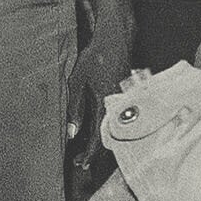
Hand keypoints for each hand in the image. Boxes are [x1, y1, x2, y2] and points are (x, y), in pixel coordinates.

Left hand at [66, 28, 129, 193]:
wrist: (116, 38)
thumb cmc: (95, 56)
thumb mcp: (77, 80)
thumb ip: (74, 107)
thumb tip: (72, 132)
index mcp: (105, 103)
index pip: (98, 138)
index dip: (88, 153)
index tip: (80, 163)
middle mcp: (118, 105)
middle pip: (109, 138)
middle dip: (94, 153)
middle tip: (81, 161)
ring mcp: (126, 101)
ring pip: (115, 129)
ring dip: (102, 142)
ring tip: (88, 150)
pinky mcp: (128, 97)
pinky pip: (120, 119)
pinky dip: (110, 129)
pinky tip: (101, 131)